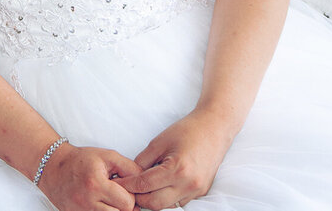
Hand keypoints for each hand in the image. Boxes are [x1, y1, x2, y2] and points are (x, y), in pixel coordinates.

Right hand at [37, 142, 141, 210]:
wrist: (53, 167)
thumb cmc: (81, 160)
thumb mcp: (107, 156)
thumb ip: (130, 168)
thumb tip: (145, 182)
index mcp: (96, 184)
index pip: (127, 202)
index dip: (131, 196)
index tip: (124, 188)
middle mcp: (87, 201)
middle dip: (124, 206)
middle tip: (118, 195)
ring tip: (109, 200)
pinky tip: (101, 205)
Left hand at [115, 111, 231, 209]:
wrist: (215, 128)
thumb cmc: (187, 130)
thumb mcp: (159, 141)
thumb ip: (143, 160)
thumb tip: (130, 175)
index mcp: (177, 169)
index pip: (145, 185)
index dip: (128, 186)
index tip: (116, 183)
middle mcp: (189, 184)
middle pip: (155, 203)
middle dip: (138, 197)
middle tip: (127, 189)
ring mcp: (197, 190)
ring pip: (167, 205)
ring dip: (153, 199)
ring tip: (142, 187)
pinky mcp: (202, 192)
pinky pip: (179, 202)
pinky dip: (167, 197)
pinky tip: (160, 186)